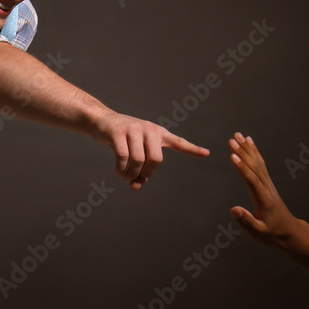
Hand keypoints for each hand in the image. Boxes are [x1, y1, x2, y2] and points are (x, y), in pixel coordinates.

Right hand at [94, 112, 208, 188]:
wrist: (102, 122)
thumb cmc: (123, 139)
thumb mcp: (135, 151)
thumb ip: (140, 169)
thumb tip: (137, 187)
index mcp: (157, 133)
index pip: (178, 141)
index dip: (192, 149)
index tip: (207, 153)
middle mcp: (149, 129)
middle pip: (156, 159)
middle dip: (146, 173)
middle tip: (136, 179)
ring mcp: (134, 129)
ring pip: (139, 160)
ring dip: (131, 174)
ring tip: (125, 177)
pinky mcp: (118, 132)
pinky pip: (123, 157)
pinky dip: (121, 170)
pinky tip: (119, 172)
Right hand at [229, 132, 299, 244]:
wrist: (289, 232)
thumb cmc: (273, 234)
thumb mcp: (259, 233)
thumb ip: (246, 221)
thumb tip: (233, 210)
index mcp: (263, 200)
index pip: (251, 181)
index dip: (242, 168)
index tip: (232, 156)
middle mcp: (266, 188)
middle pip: (254, 167)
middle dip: (243, 152)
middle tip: (232, 139)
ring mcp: (268, 184)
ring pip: (257, 163)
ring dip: (247, 148)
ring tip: (238, 136)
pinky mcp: (267, 183)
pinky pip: (260, 164)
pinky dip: (254, 152)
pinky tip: (249, 143)